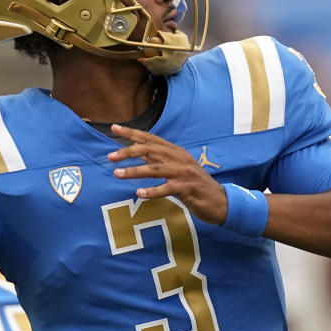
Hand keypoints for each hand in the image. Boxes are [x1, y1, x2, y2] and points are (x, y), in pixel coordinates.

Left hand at [108, 124, 227, 223]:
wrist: (220, 202)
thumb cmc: (194, 185)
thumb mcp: (176, 169)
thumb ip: (158, 160)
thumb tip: (136, 152)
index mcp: (175, 151)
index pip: (150, 138)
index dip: (132, 133)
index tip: (114, 128)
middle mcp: (179, 158)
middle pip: (150, 150)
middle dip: (128, 151)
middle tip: (110, 156)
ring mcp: (184, 173)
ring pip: (155, 169)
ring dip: (135, 171)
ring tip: (117, 174)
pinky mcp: (188, 189)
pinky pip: (167, 189)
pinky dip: (152, 191)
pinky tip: (139, 193)